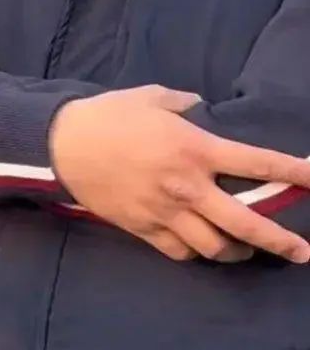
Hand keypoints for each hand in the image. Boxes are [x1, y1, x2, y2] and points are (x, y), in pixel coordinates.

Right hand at [49, 85, 309, 263]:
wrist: (63, 144)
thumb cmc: (110, 115)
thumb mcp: (154, 96)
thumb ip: (186, 104)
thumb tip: (201, 108)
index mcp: (196, 149)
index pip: (258, 163)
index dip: (295, 172)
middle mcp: (187, 186)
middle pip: (244, 223)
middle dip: (279, 241)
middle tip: (301, 252)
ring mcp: (165, 212)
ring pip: (213, 247)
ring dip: (235, 253)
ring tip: (246, 252)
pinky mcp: (143, 228)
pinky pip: (179, 252)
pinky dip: (195, 253)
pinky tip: (201, 249)